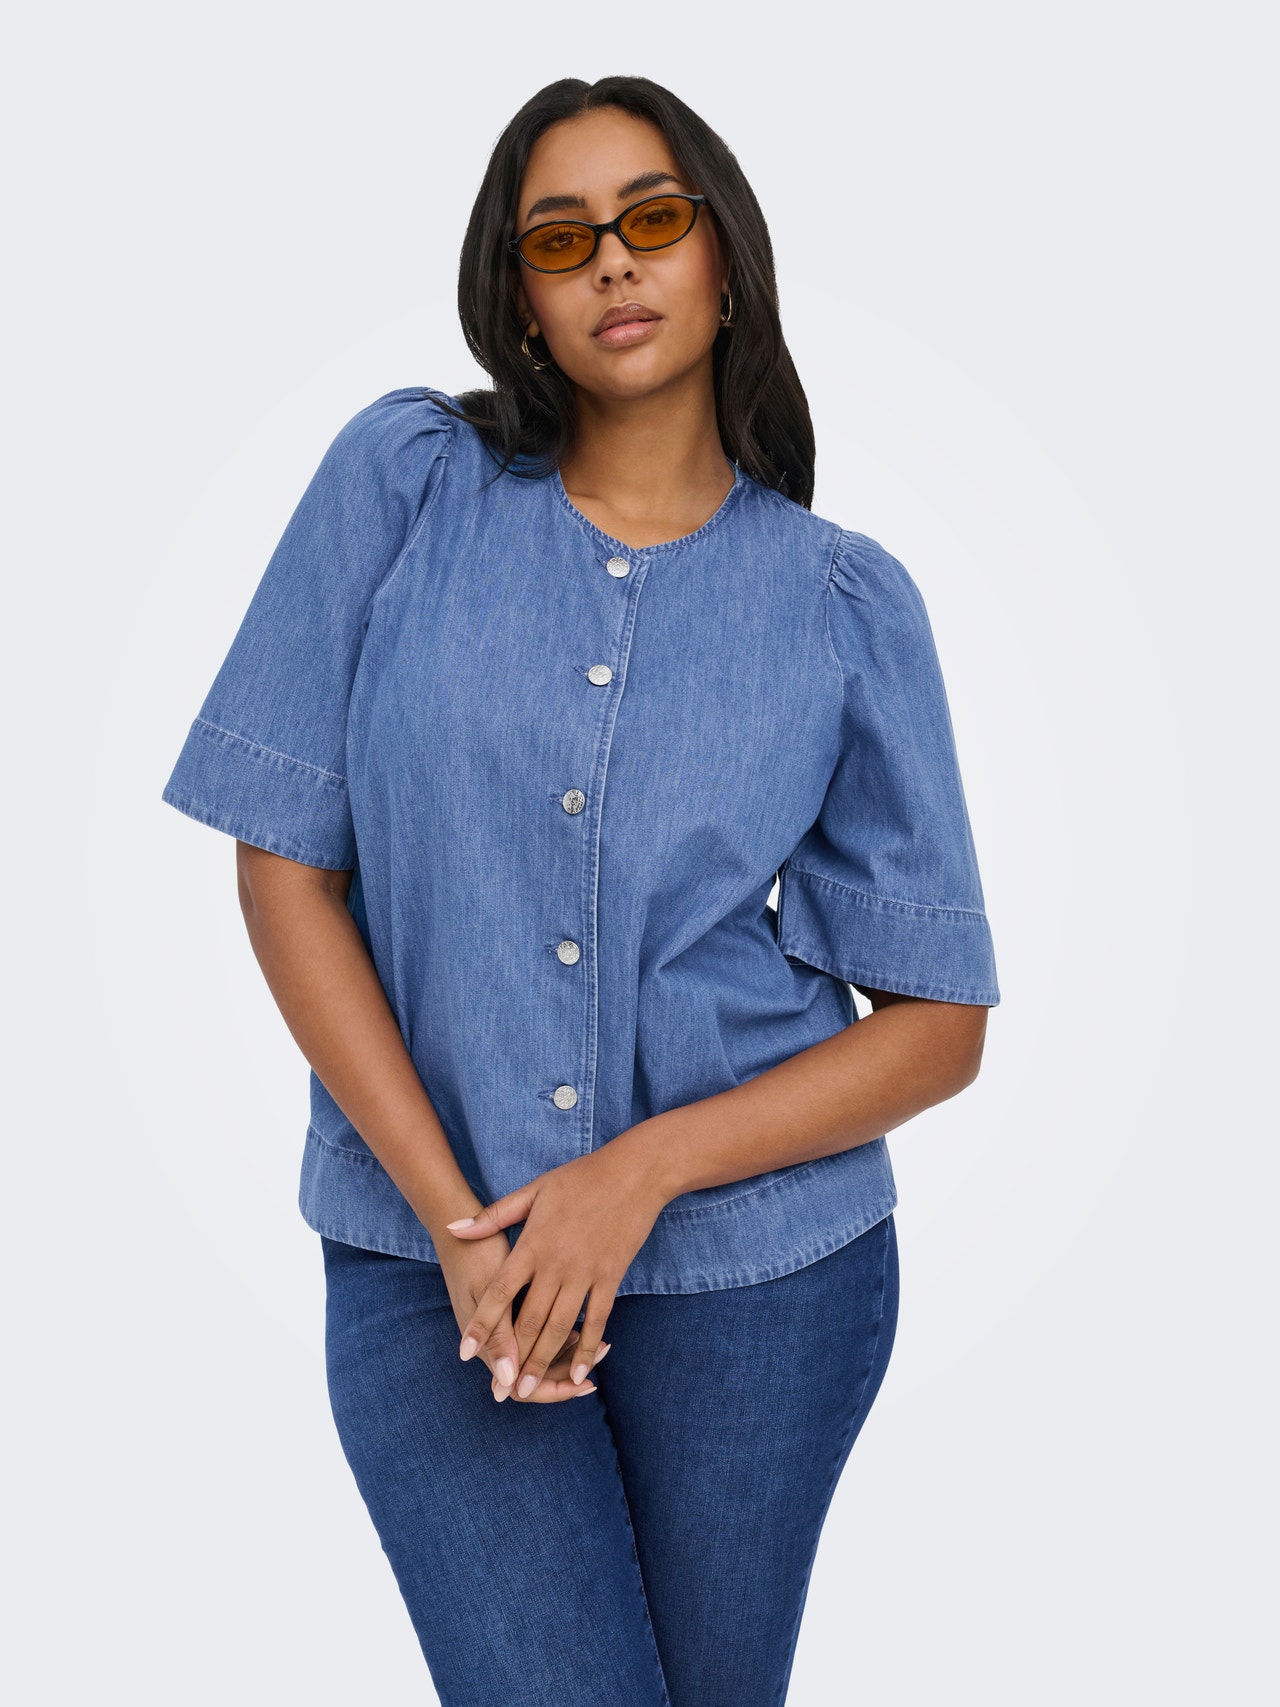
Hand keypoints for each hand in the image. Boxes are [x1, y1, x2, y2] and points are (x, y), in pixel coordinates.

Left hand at [446, 1136, 667, 1400]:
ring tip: (531, 1389)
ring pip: (561, 1326)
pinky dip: (587, 1347)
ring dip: (545, 1360)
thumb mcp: (533, 1191)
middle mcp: (556, 1264)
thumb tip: (454, 1228)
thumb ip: (494, 1216)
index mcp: (532, 1244)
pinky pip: (598, 1319)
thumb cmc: (579, 1178)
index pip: (499, 1292)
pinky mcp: (611, 1276)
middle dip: (514, 1357)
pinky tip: (581, 1371)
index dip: (481, 1324)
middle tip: (502, 1389)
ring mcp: (585, 1272)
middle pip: (530, 1319)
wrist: (633, 1173)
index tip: (464, 1352)